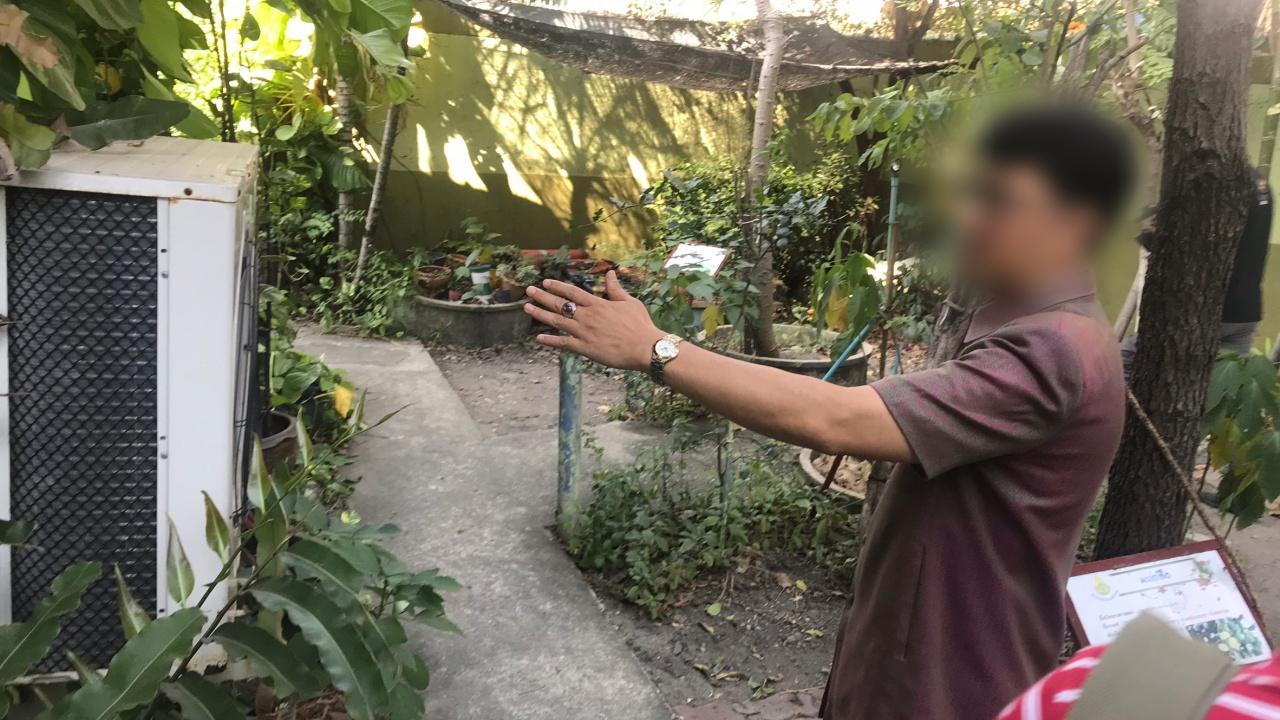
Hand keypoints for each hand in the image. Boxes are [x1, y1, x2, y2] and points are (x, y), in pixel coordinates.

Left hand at [524, 271, 664, 370]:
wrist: (644, 348)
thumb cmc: (640, 325)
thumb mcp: (630, 302)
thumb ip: (616, 289)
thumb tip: (611, 273)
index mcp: (598, 304)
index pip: (572, 292)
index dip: (558, 286)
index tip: (546, 282)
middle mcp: (587, 316)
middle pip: (560, 304)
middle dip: (542, 296)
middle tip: (529, 291)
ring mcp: (584, 332)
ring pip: (557, 321)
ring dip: (540, 314)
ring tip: (527, 308)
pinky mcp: (585, 348)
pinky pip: (563, 343)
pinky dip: (550, 341)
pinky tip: (539, 338)